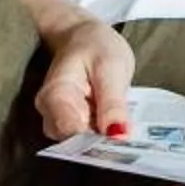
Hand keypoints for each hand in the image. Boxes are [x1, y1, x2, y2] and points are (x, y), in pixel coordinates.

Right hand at [36, 19, 137, 139]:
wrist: (82, 36)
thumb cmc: (95, 45)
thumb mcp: (111, 67)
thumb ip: (112, 102)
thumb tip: (118, 136)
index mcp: (55, 96)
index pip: (70, 132)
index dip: (96, 145)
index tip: (122, 149)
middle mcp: (50, 113)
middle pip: (75, 144)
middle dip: (104, 147)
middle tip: (133, 145)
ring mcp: (59, 120)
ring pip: (83, 145)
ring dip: (106, 143)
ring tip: (131, 137)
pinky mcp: (73, 124)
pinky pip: (89, 138)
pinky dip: (106, 136)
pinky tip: (124, 131)